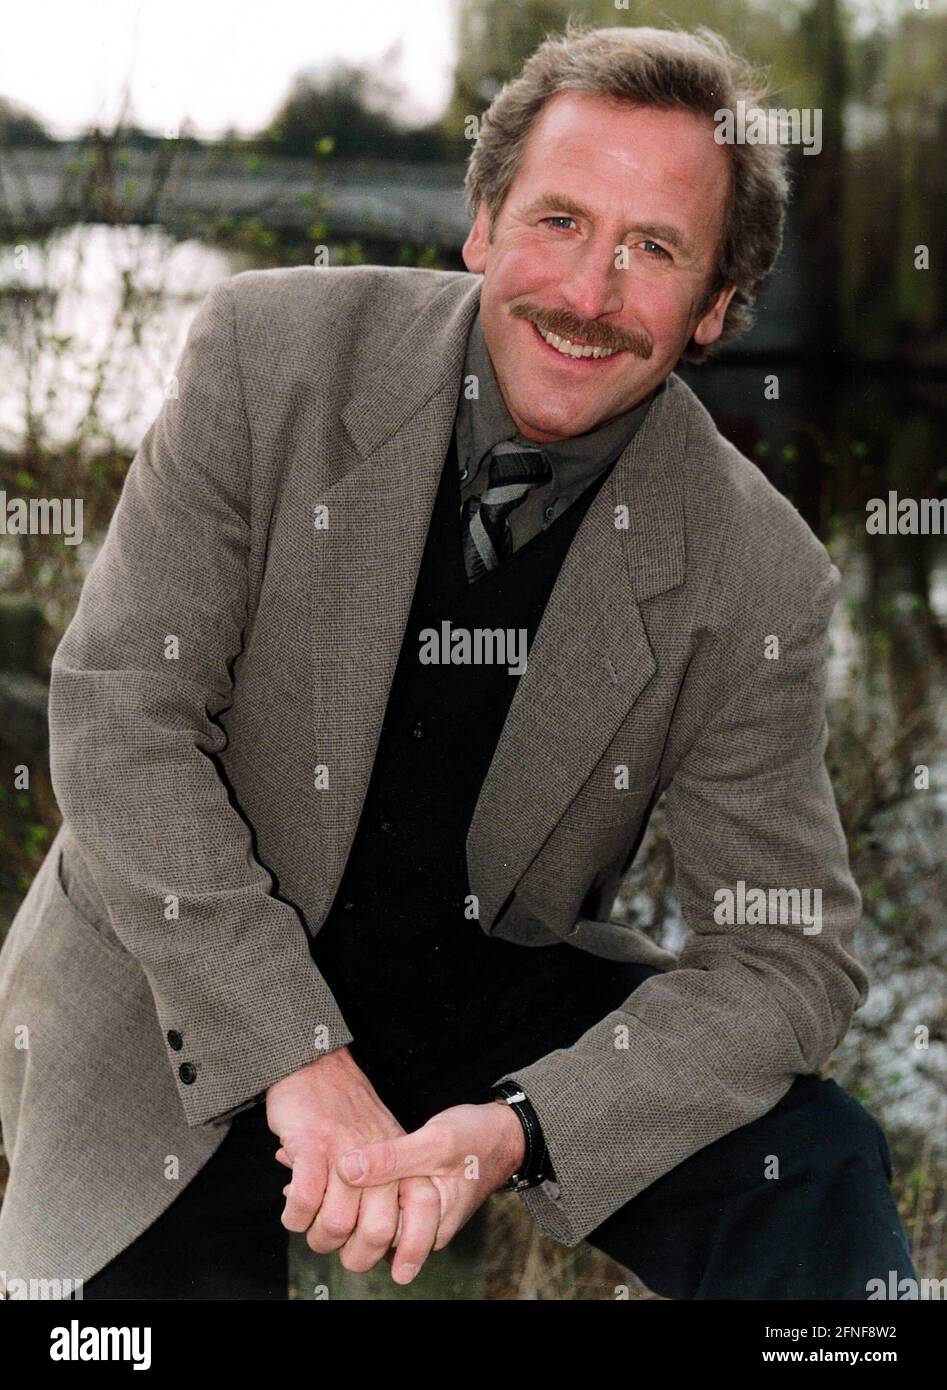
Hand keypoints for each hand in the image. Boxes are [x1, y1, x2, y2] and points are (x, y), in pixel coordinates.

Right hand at [265, 1046, 441, 1283]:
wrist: (318, 1064)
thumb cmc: (346, 1110)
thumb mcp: (384, 1143)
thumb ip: (388, 1185)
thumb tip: (386, 1239)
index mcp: (402, 1157)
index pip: (422, 1210)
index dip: (413, 1248)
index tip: (401, 1272)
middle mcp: (378, 1158)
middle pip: (375, 1232)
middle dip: (354, 1255)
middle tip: (338, 1247)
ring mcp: (344, 1153)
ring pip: (336, 1223)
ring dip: (318, 1237)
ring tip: (310, 1228)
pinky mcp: (313, 1146)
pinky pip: (305, 1200)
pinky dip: (296, 1216)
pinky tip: (292, 1211)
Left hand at [335, 1100, 526, 1272]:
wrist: (504, 1132)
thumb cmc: (477, 1137)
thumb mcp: (436, 1141)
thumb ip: (393, 1157)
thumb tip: (347, 1168)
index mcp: (434, 1225)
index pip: (379, 1234)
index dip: (354, 1209)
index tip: (338, 1183)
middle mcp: (428, 1231)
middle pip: (376, 1232)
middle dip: (354, 1208)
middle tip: (335, 1179)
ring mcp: (422, 1219)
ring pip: (379, 1219)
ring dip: (361, 1200)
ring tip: (345, 1174)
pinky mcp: (418, 1205)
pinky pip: (387, 1206)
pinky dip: (372, 1192)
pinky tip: (360, 1171)